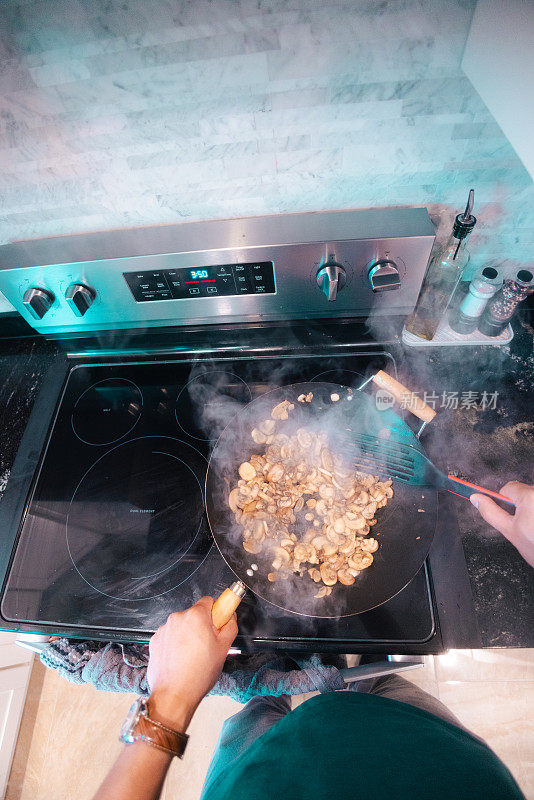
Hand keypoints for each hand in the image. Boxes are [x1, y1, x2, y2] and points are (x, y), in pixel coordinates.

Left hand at [146, 597, 236, 730]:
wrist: (174, 695)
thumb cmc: (198, 674)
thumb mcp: (224, 648)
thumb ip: (229, 626)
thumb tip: (229, 616)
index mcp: (195, 616)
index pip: (208, 601)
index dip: (215, 613)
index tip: (217, 624)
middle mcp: (177, 618)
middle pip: (194, 614)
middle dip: (201, 626)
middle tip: (206, 646)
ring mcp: (164, 629)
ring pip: (181, 626)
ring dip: (187, 635)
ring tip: (192, 657)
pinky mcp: (155, 641)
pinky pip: (169, 636)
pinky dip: (175, 644)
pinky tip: (180, 660)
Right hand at [470, 481, 533, 567]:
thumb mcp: (509, 531)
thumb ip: (491, 512)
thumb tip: (476, 499)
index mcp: (529, 497)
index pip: (508, 488)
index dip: (504, 503)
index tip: (507, 512)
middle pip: (522, 493)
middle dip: (519, 506)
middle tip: (522, 525)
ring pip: (532, 499)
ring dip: (530, 509)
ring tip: (533, 527)